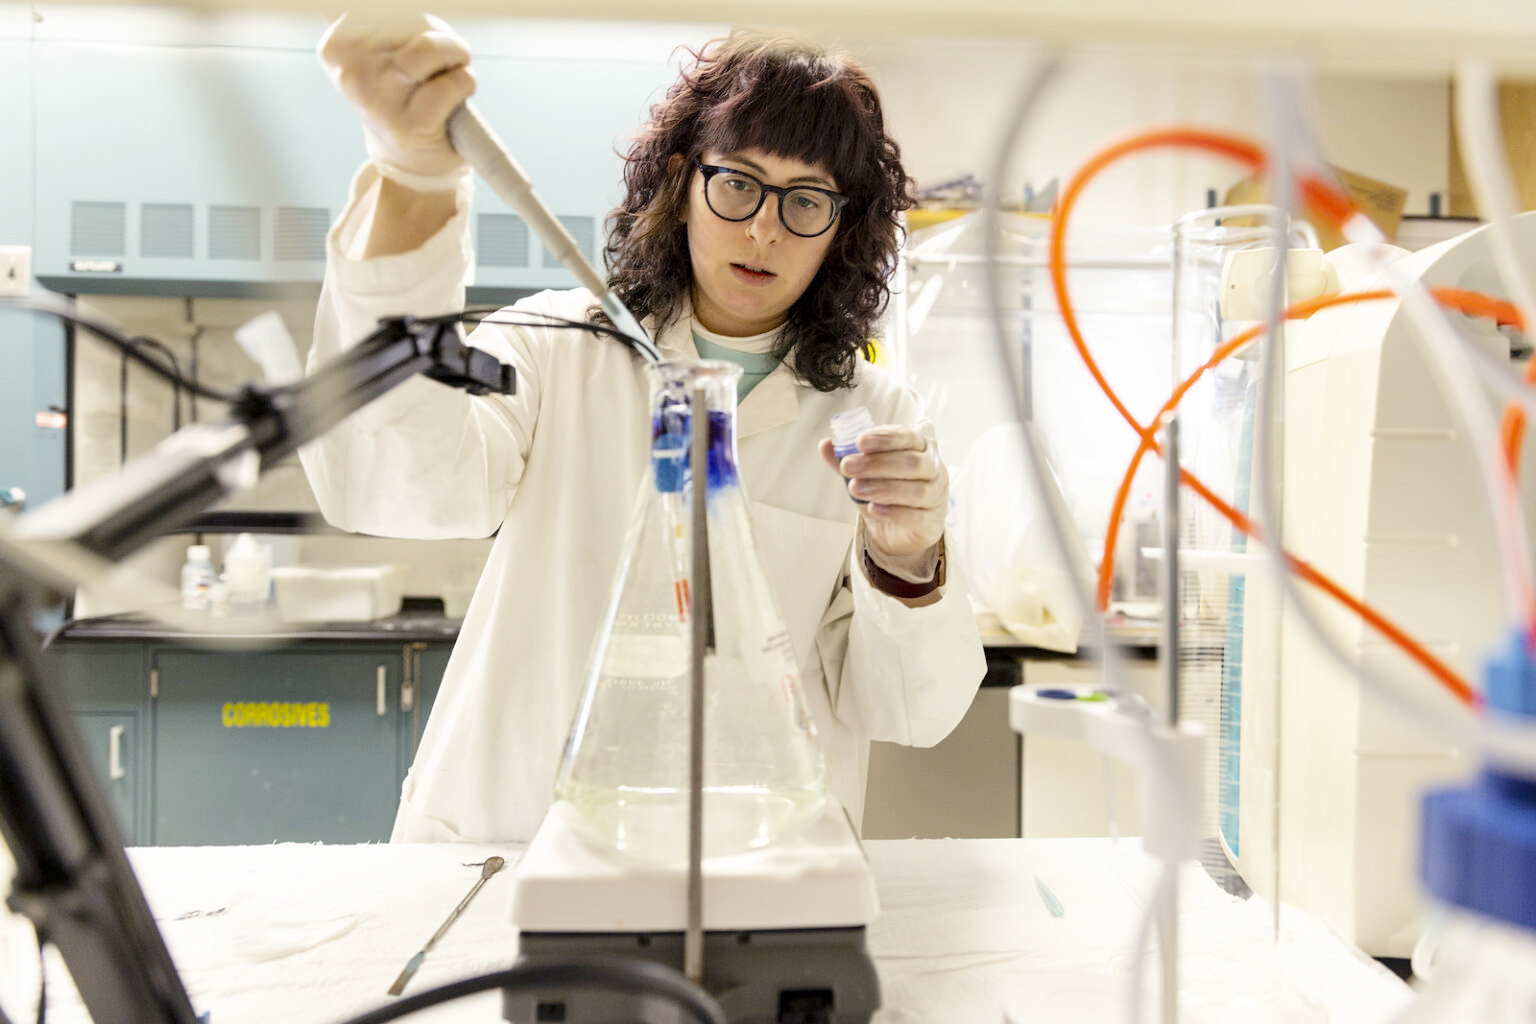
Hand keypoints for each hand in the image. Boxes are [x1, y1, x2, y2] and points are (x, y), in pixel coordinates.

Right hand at [318, 14, 475, 180]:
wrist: (410, 162)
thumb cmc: (403, 98)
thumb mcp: (382, 52)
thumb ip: (381, 22)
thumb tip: (380, 8)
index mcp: (337, 49)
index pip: (384, 8)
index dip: (410, 20)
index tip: (410, 43)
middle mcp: (351, 75)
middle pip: (408, 20)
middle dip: (436, 34)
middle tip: (437, 61)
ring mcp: (379, 101)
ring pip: (430, 46)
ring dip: (454, 55)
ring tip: (445, 75)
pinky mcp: (410, 125)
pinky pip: (453, 82)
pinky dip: (466, 83)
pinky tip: (457, 97)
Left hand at [820, 425, 947, 560]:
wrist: (899, 530)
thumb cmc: (886, 492)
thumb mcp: (864, 473)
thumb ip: (847, 458)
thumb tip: (825, 444)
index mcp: (921, 448)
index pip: (907, 437)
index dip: (884, 438)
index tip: (859, 441)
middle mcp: (935, 469)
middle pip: (912, 463)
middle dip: (877, 464)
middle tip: (847, 467)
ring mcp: (937, 497)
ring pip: (916, 491)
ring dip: (882, 488)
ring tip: (855, 489)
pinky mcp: (933, 523)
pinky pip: (917, 517)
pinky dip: (894, 512)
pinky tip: (874, 509)